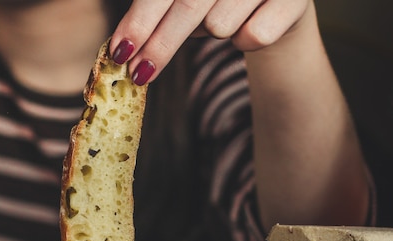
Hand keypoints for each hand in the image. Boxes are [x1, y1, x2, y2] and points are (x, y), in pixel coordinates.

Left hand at [110, 0, 311, 84]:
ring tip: (221, 20)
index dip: (140, 20)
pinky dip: (242, 42)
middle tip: (138, 75)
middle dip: (160, 45)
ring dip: (212, 33)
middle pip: (190, 5)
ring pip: (220, 25)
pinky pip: (252, 36)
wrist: (279, 0)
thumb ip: (155, 9)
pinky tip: (247, 27)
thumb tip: (123, 46)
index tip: (120, 51)